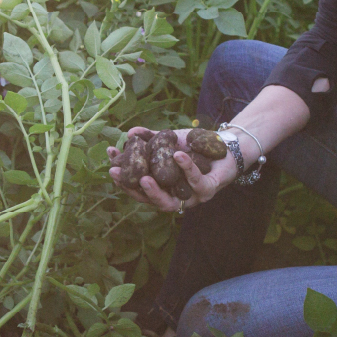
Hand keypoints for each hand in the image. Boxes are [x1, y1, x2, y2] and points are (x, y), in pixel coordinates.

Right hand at [106, 127, 237, 213]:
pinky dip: (186, 169)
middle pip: (150, 202)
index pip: (139, 190)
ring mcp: (192, 197)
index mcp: (164, 188)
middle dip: (132, 190)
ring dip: (154, 192)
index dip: (123, 180)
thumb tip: (128, 133)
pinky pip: (196, 183)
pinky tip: (177, 155)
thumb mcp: (170, 141)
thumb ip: (150, 139)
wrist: (226, 145)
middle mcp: (176, 197)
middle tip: (118, 174)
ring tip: (143, 178)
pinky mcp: (209, 189)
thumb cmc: (196, 148)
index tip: (110, 164)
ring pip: (170, 204)